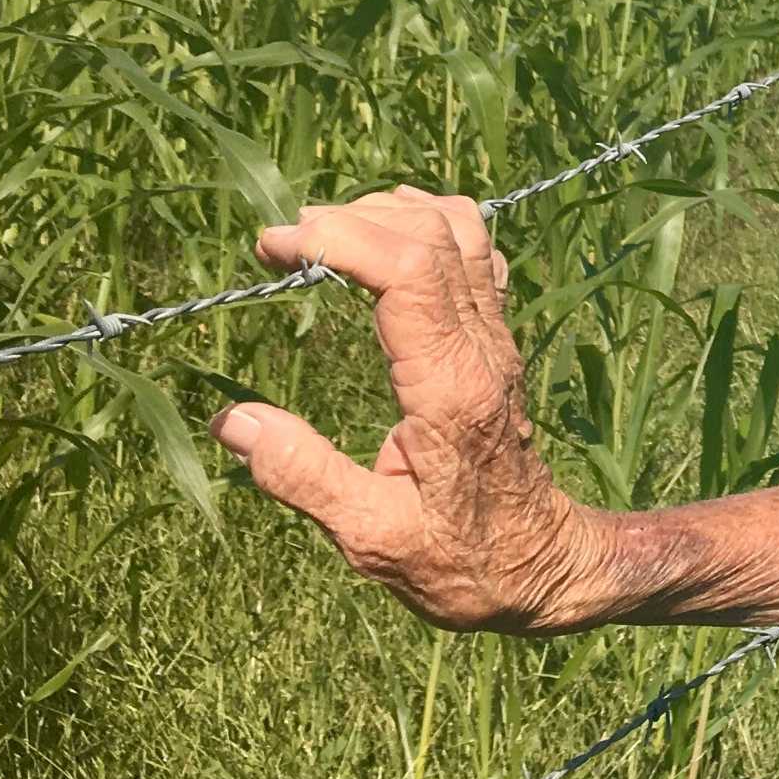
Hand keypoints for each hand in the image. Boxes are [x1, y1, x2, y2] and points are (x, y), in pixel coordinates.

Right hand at [209, 187, 599, 633]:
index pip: (410, 272)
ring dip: (392, 212)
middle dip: (352, 217)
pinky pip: (477, 254)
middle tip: (282, 241)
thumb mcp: (373, 540)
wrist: (544, 565)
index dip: (341, 238)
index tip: (276, 245)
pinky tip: (382, 244)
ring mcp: (499, 339)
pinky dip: (426, 228)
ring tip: (324, 233)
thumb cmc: (463, 562)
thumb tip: (234, 421)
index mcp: (451, 389)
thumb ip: (305, 478)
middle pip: (433, 235)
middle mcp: (483, 350)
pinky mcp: (500, 340)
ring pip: (463, 231)